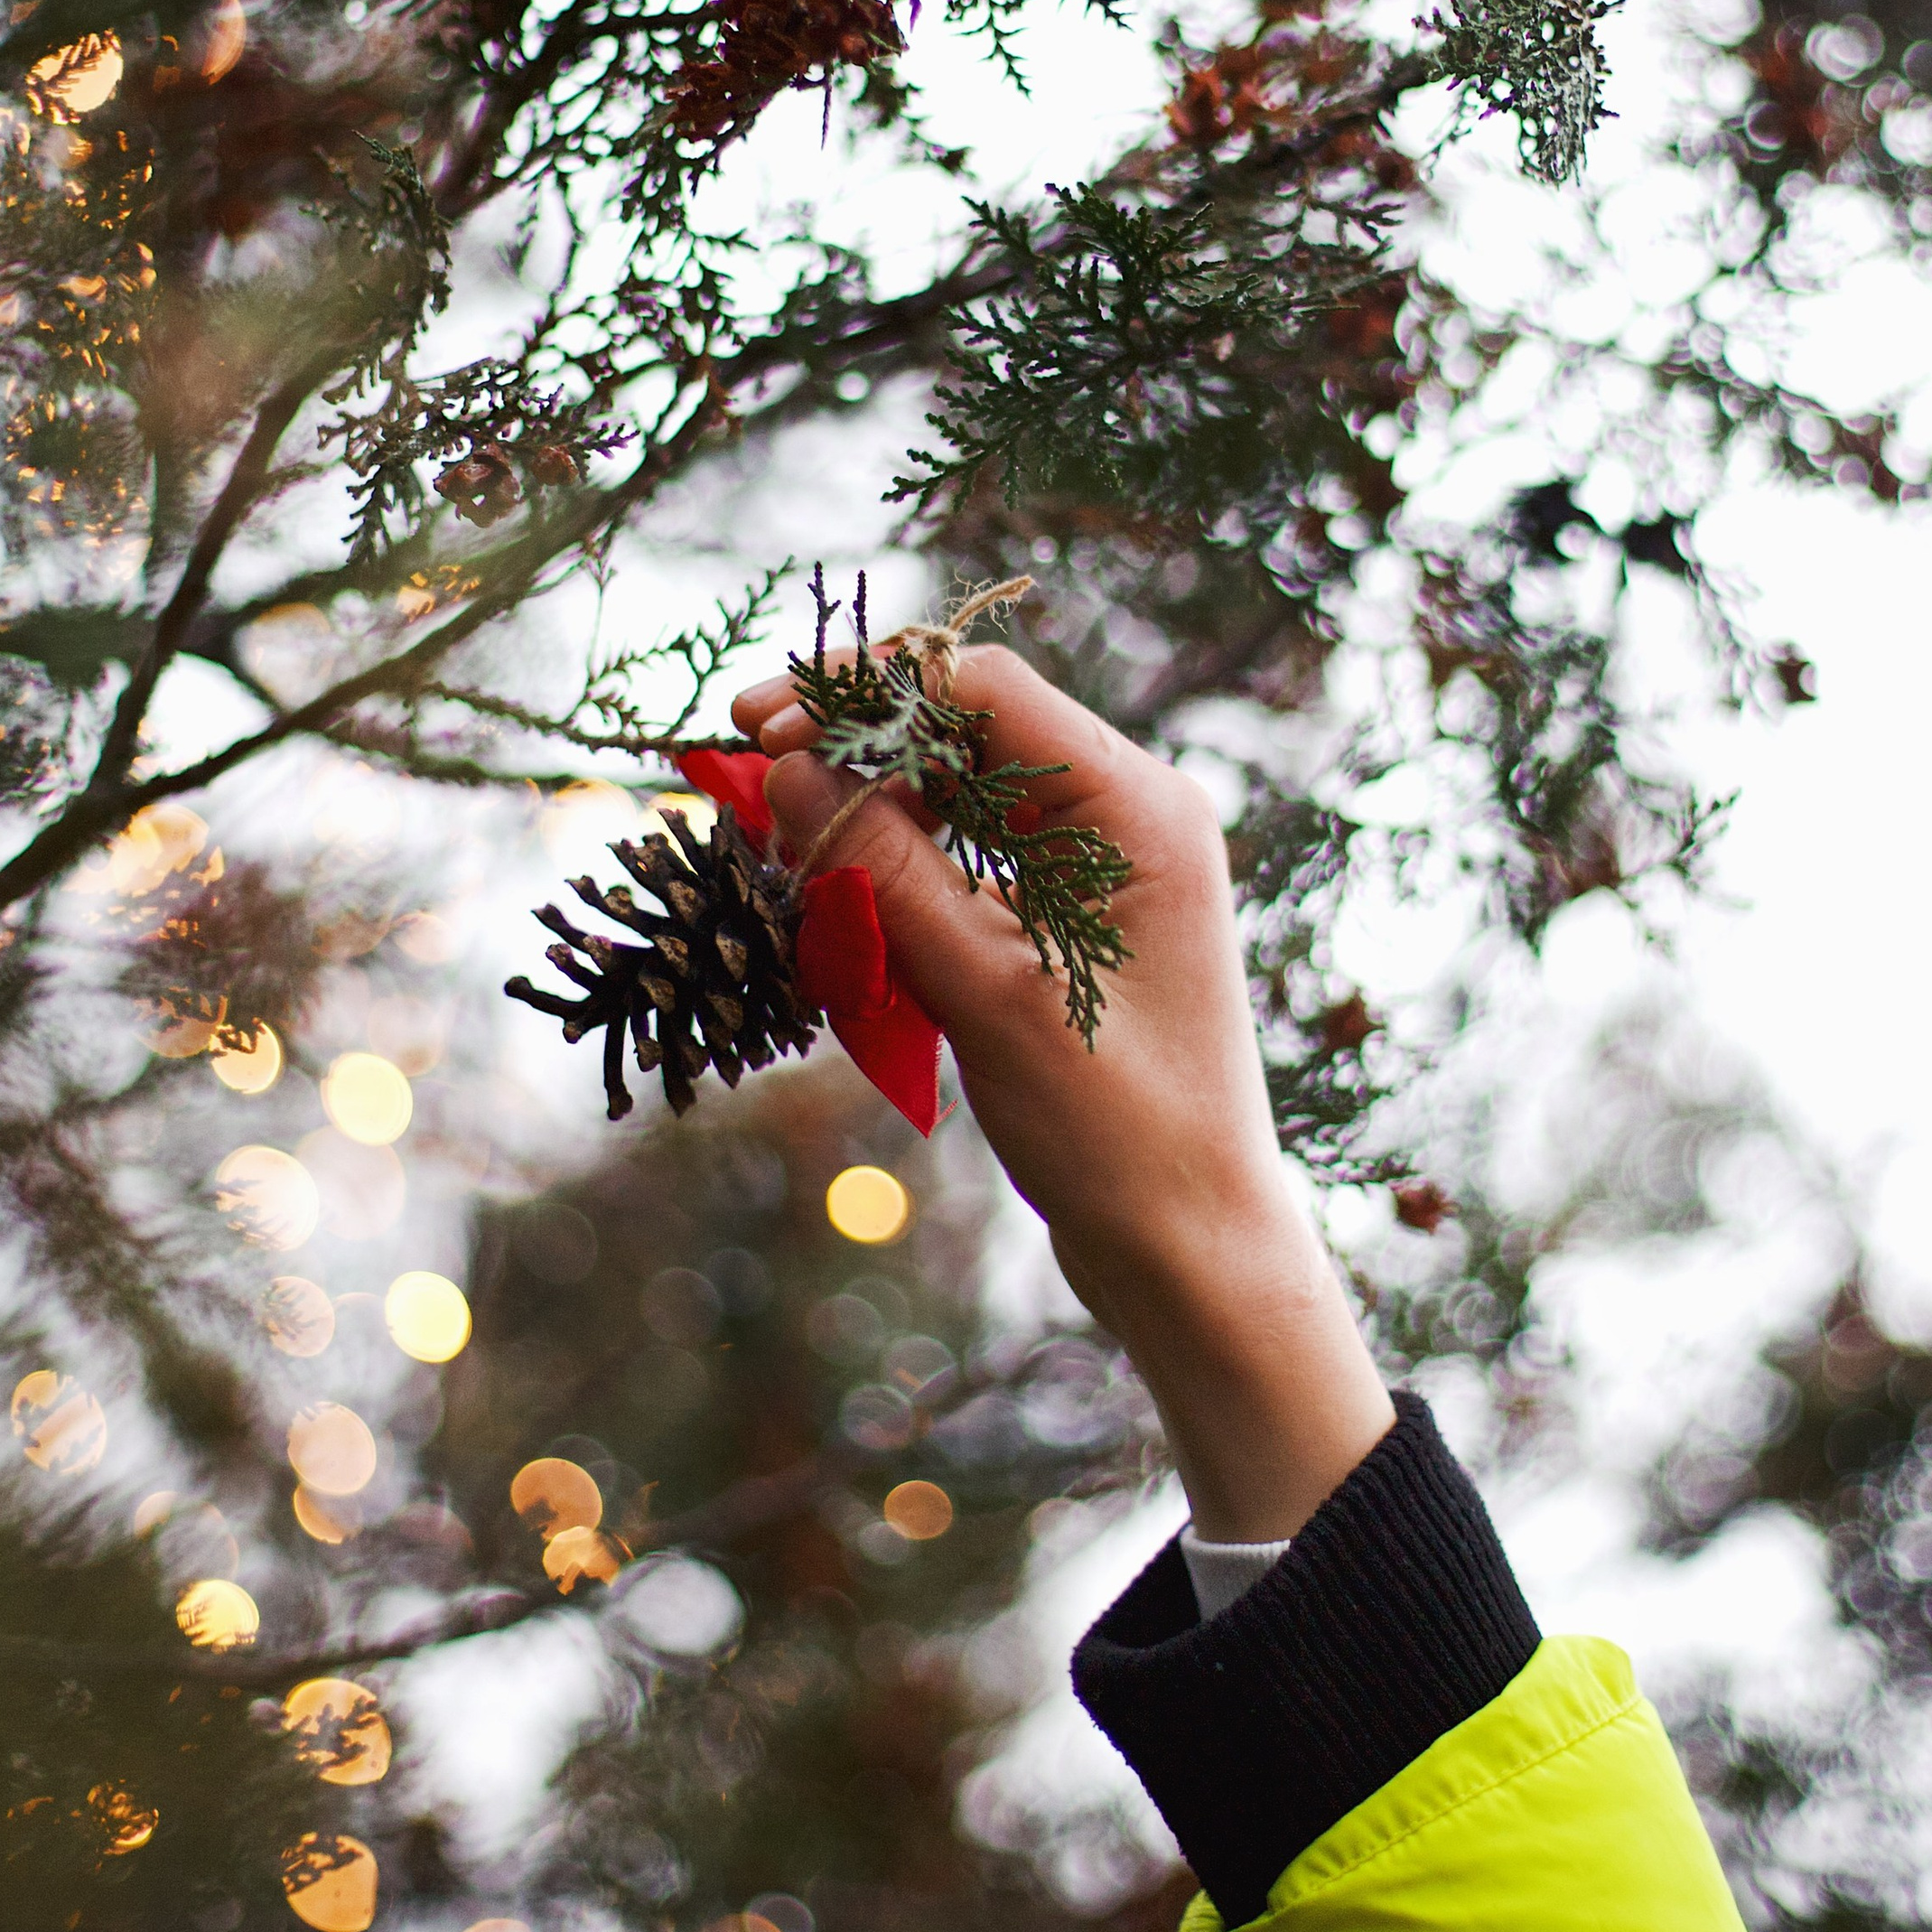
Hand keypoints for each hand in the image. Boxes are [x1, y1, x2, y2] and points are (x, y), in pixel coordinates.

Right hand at [729, 644, 1392, 1543]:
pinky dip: (902, 859)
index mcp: (1137, 807)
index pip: (982, 688)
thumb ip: (885, 868)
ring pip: (962, 787)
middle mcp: (1131, 814)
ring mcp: (1105, 865)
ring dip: (870, 801)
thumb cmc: (1114, 1125)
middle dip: (854, 742)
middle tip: (743, 772)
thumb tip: (786, 771)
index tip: (760, 728)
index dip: (864, 693)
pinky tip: (836, 886)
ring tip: (778, 835)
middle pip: (968, 725)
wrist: (1189, 1242)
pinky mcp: (1075, 915)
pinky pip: (975, 850)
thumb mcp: (985, 989)